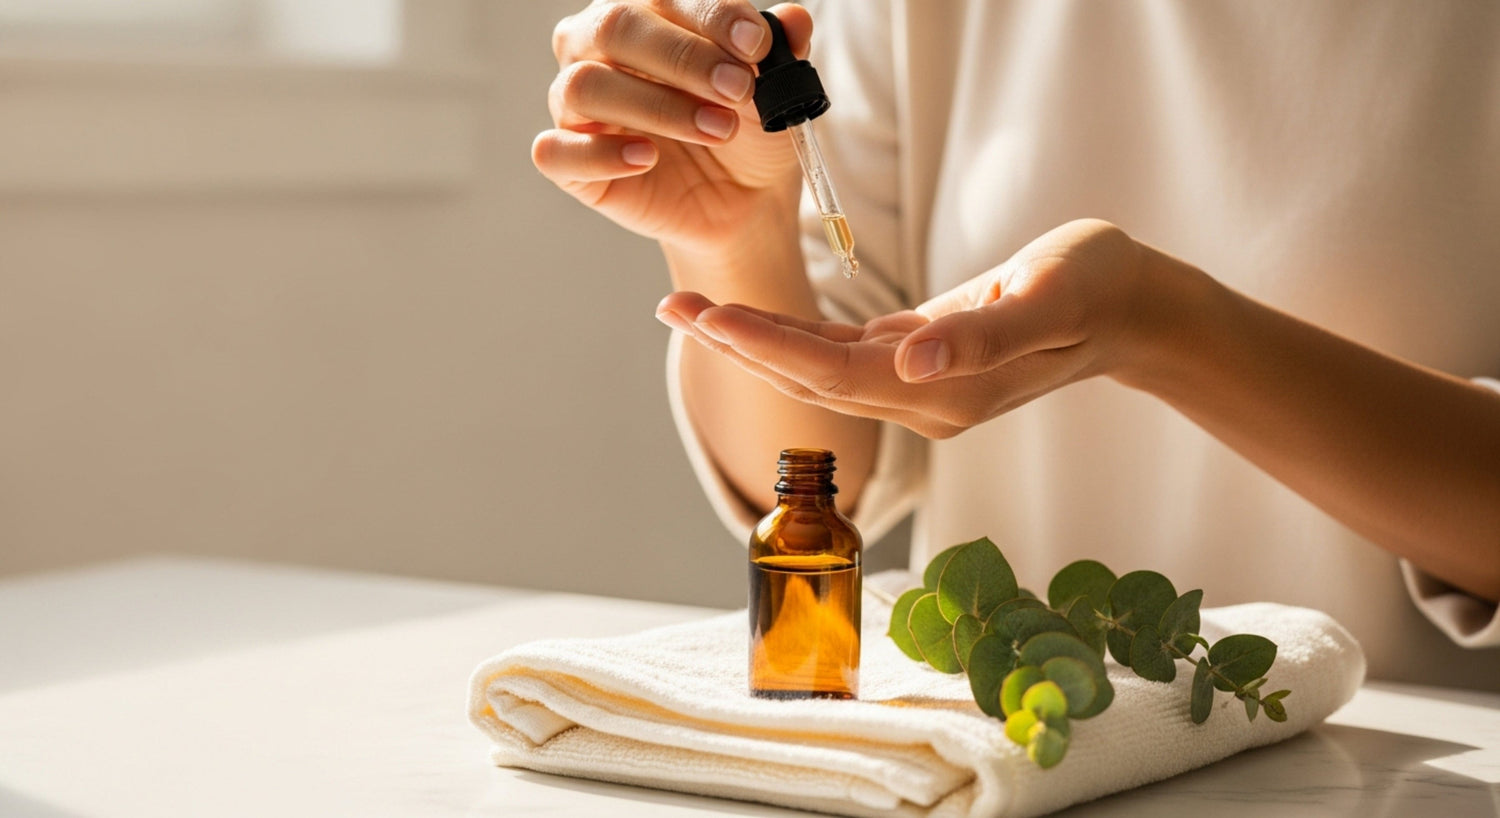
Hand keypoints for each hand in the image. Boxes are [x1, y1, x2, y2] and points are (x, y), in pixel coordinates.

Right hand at [537, 1, 812, 252]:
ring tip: (715, 129)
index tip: (758, 43)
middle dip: (683, 57)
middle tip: (739, 89)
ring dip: (656, 106)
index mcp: (644, 12)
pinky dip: (600, 153)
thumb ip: (779, 51)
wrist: (742, 200)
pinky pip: (557, 150)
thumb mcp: (773, 90)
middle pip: (614, 28)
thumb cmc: (746, 129)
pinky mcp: (568, 160)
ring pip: (584, 86)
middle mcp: (596, 47)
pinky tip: (646, 157)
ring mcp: (577, 104)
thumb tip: (794, 21)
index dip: (712, 15)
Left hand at [656, 220, 1154, 437]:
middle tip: (673, 304)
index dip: (768, 346)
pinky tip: (756, 322)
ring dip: (755, 342)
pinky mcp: (922, 361)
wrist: (1135, 308)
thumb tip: (910, 359)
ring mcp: (921, 385)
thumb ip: (981, 336)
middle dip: (739, 345)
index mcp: (944, 390)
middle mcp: (922, 399)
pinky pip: (844, 355)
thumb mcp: (1049, 298)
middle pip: (810, 378)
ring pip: (818, 369)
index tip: (710, 316)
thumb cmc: (1099, 289)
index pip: (833, 372)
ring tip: (694, 309)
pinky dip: (794, 337)